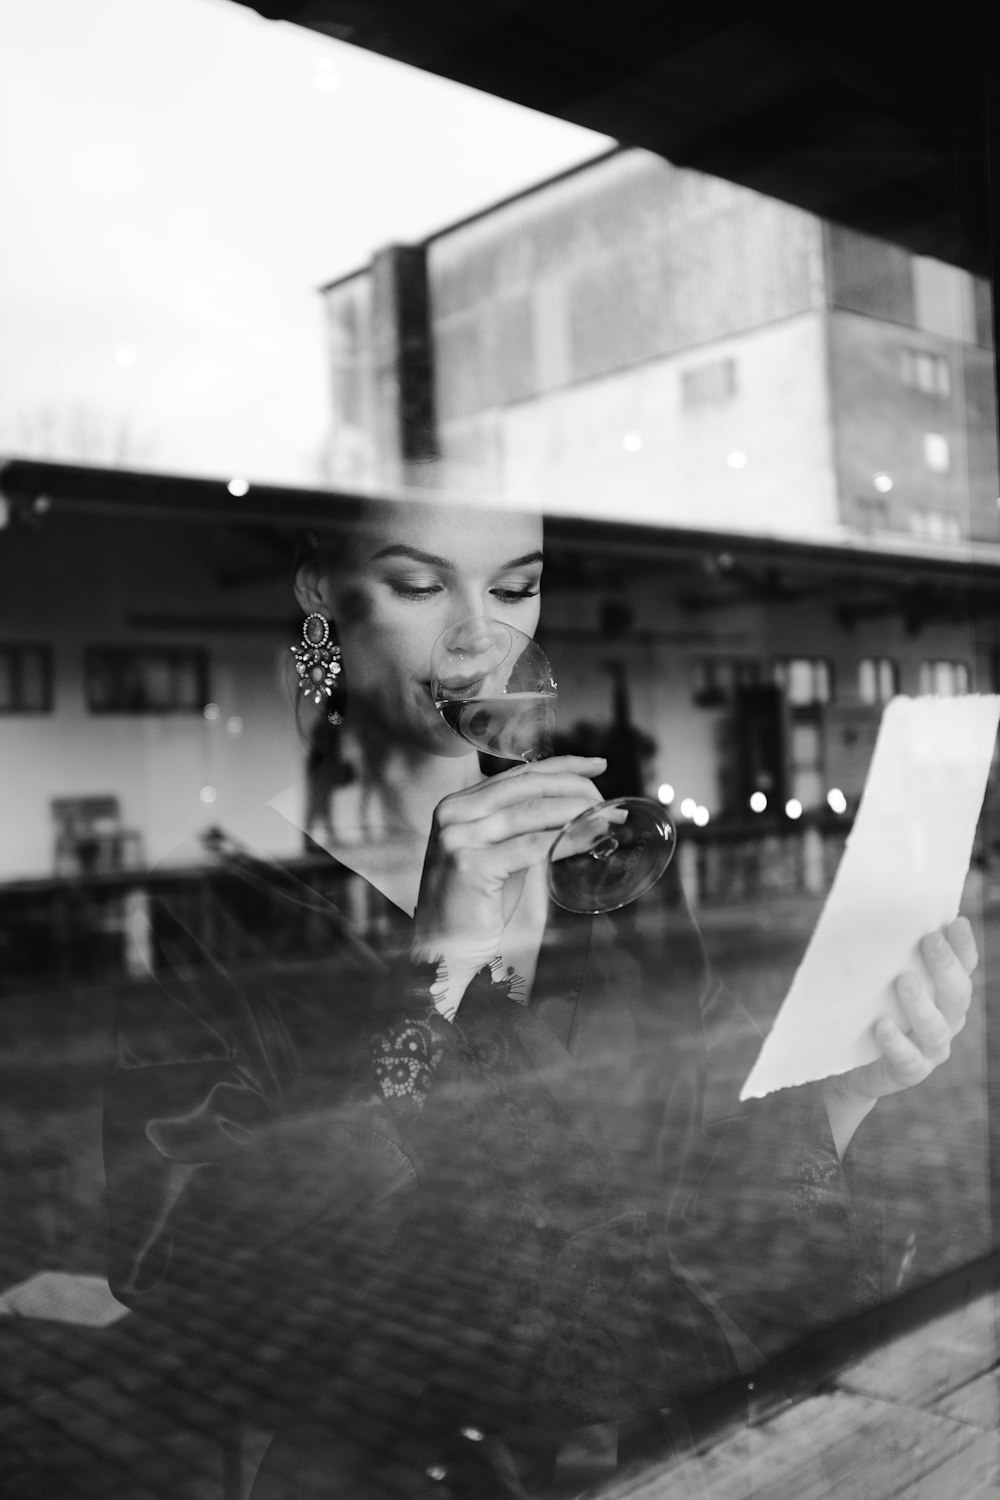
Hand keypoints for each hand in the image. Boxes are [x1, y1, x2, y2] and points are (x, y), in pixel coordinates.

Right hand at [413, 755, 605, 995]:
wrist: (441, 951)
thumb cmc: (475, 905)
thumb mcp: (497, 854)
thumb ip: (521, 828)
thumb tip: (575, 808)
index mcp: (458, 804)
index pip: (518, 775)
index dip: (562, 766)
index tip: (597, 766)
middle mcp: (453, 814)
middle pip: (527, 787)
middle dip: (575, 788)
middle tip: (609, 802)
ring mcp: (458, 838)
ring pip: (531, 812)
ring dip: (576, 813)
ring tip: (607, 819)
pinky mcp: (471, 866)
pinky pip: (531, 845)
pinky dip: (566, 839)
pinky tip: (591, 841)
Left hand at [824, 917, 977, 1154]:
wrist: (846, 1064)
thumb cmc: (864, 1010)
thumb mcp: (873, 980)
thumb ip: (882, 957)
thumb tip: (872, 919)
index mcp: (944, 994)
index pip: (963, 967)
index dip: (964, 946)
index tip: (956, 921)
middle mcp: (946, 1021)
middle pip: (956, 994)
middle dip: (945, 966)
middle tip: (930, 939)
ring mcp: (931, 1049)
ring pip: (936, 1028)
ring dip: (921, 1003)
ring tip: (904, 980)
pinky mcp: (909, 1071)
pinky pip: (909, 1059)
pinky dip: (896, 1043)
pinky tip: (882, 1026)